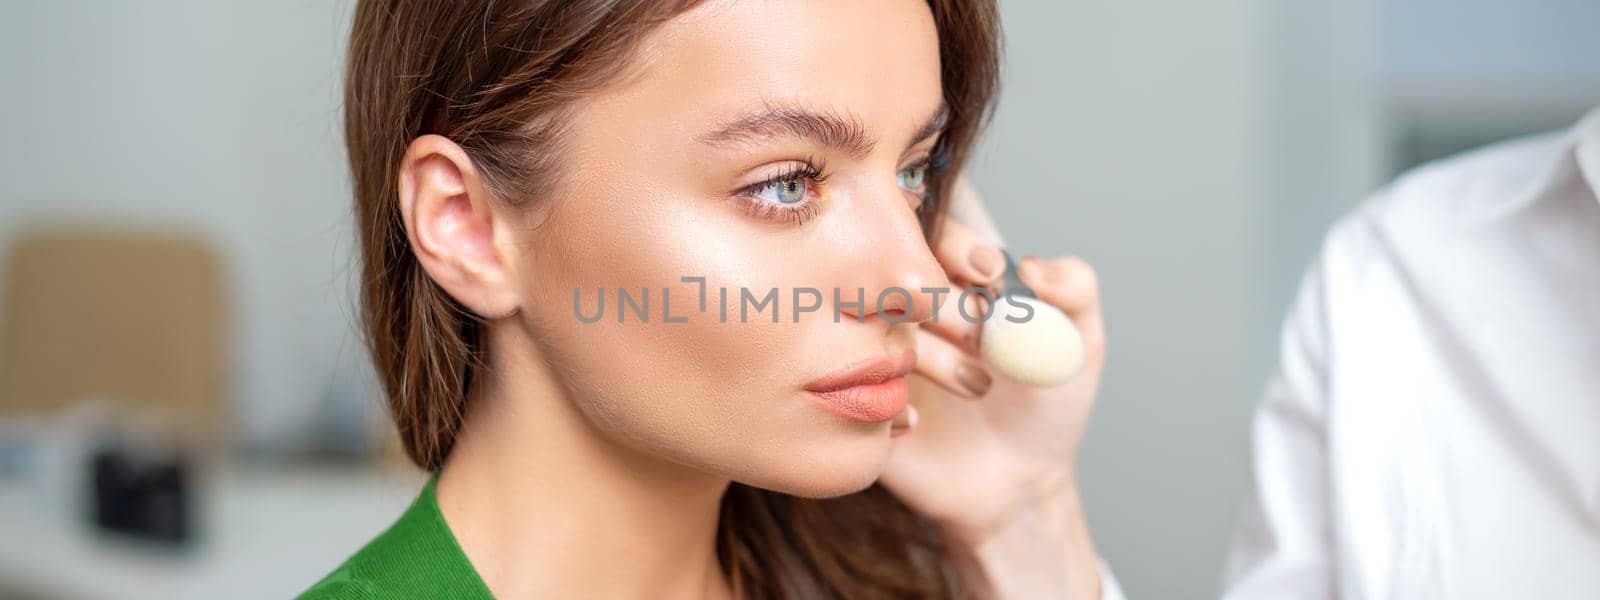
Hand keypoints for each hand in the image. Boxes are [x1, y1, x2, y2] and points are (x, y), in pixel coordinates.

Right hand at [878, 175, 1106, 595]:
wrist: (1016, 487)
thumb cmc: (1045, 409)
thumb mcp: (1081, 344)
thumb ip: (1075, 289)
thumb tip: (1031, 265)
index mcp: (953, 282)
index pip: (936, 232)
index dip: (960, 246)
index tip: (991, 276)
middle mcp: (906, 310)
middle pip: (896, 271)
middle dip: (942, 298)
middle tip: (985, 337)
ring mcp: (875, 354)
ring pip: (873, 327)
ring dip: (929, 354)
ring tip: (977, 388)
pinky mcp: (854, 402)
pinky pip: (848, 386)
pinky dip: (887, 399)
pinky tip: (919, 422)